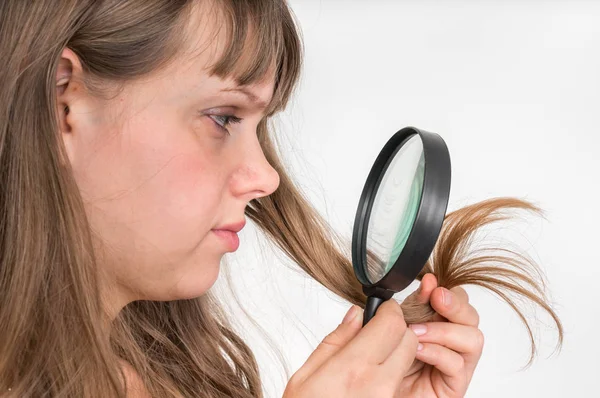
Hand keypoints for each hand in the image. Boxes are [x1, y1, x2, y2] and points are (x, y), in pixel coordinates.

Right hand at [283, 299, 418, 397]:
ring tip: (375, 354)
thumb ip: (336, 341)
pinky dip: (395, 372)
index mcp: (353, 368)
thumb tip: (356, 315)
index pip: (392, 324)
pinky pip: (401, 381)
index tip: (380, 310)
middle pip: (408, 340)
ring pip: (408, 361)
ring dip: (399, 350)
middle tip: (379, 331)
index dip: (388, 311)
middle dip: (398, 329)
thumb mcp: (306, 375)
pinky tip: (374, 375)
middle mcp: (378, 384)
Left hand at [398, 274, 483, 396]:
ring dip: (443, 330)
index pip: (457, 300)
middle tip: (436, 299)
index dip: (446, 290)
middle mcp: (453, 342)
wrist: (381, 392)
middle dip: (454, 304)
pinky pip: (457, 364)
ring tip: (416, 332)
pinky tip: (417, 351)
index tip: (429, 283)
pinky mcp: (456, 384)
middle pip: (471, 316)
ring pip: (472, 338)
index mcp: (440, 323)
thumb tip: (428, 281)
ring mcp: (458, 363)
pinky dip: (437, 353)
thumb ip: (414, 305)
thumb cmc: (389, 362)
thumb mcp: (399, 326)